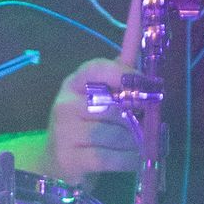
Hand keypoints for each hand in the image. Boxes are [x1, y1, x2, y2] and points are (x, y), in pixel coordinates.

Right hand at [45, 59, 140, 181]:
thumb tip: (138, 36)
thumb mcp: (97, 98)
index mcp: (73, 84)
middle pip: (115, 107)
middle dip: (136, 120)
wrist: (55, 166)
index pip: (98, 68)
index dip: (126, 74)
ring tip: (138, 147)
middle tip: (142, 128)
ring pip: (117, 134)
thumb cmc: (85, 129)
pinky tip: (133, 161)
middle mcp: (65, 104)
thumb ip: (116, 74)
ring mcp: (64, 132)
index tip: (148, 84)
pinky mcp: (70, 158)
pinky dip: (129, 160)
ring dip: (136, 143)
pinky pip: (112, 158)